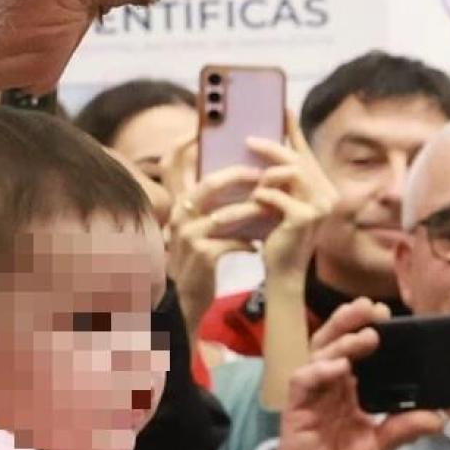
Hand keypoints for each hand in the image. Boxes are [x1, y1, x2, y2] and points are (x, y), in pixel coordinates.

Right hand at [161, 138, 271, 336]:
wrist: (184, 301)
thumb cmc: (196, 261)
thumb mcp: (196, 230)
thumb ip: (211, 207)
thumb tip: (243, 184)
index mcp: (179, 205)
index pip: (184, 168)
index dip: (198, 151)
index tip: (231, 149)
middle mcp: (180, 216)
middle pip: (211, 184)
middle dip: (240, 175)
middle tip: (264, 175)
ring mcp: (189, 235)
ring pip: (225, 214)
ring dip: (251, 210)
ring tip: (270, 208)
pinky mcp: (202, 255)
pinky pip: (232, 241)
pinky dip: (248, 242)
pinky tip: (257, 246)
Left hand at [251, 116, 336, 278]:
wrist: (282, 271)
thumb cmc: (277, 236)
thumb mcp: (278, 202)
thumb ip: (277, 179)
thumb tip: (259, 147)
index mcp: (322, 187)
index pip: (306, 152)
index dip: (294, 130)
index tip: (284, 108)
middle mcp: (327, 193)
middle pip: (297, 158)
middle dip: (272, 146)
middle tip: (248, 140)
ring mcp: (320, 206)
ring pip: (290, 172)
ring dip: (265, 174)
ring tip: (249, 183)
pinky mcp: (305, 217)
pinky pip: (277, 194)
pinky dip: (261, 195)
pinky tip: (251, 202)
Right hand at [276, 299, 442, 449]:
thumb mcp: (380, 446)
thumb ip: (404, 428)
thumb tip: (437, 418)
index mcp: (344, 388)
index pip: (352, 348)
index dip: (364, 328)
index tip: (387, 315)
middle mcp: (326, 386)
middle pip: (332, 341)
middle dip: (349, 321)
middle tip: (373, 308)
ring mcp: (310, 396)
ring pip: (318, 353)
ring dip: (342, 340)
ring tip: (367, 335)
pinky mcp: (296, 409)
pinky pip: (303, 380)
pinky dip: (321, 370)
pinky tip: (340, 366)